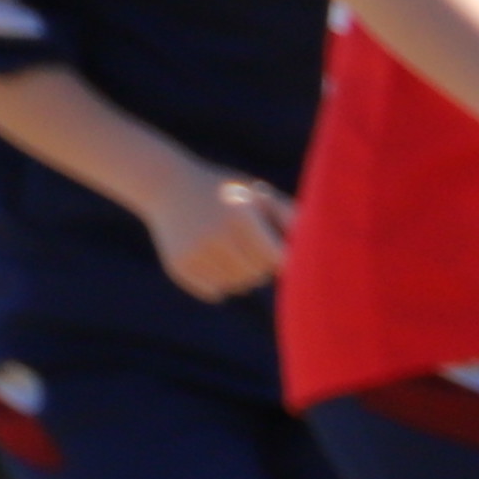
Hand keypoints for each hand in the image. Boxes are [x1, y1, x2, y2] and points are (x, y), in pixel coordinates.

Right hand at [138, 168, 290, 302]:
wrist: (167, 186)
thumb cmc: (226, 191)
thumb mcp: (258, 194)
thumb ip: (288, 216)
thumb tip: (312, 247)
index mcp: (240, 214)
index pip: (276, 259)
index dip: (282, 258)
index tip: (279, 250)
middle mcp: (215, 235)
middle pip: (257, 274)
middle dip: (262, 266)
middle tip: (253, 247)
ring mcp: (194, 252)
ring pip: (237, 286)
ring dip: (243, 275)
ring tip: (235, 252)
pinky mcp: (178, 265)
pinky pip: (215, 292)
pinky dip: (222, 284)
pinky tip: (218, 262)